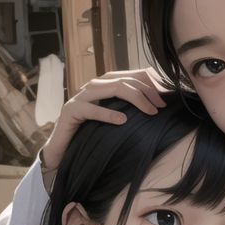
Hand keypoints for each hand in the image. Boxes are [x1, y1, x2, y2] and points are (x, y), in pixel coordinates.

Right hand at [40, 68, 168, 178]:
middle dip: (146, 91)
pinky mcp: (70, 111)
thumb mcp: (112, 119)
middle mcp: (92, 86)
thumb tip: (156, 106)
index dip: (149, 83)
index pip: (130, 75)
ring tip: (149, 111)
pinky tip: (122, 120)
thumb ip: (127, 109)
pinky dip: (108, 114)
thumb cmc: (88, 134)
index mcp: (103, 85)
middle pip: (124, 79)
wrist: (60, 149)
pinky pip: (91, 110)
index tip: (164, 99)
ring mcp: (80, 97)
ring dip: (134, 98)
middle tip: (160, 106)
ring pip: (111, 88)